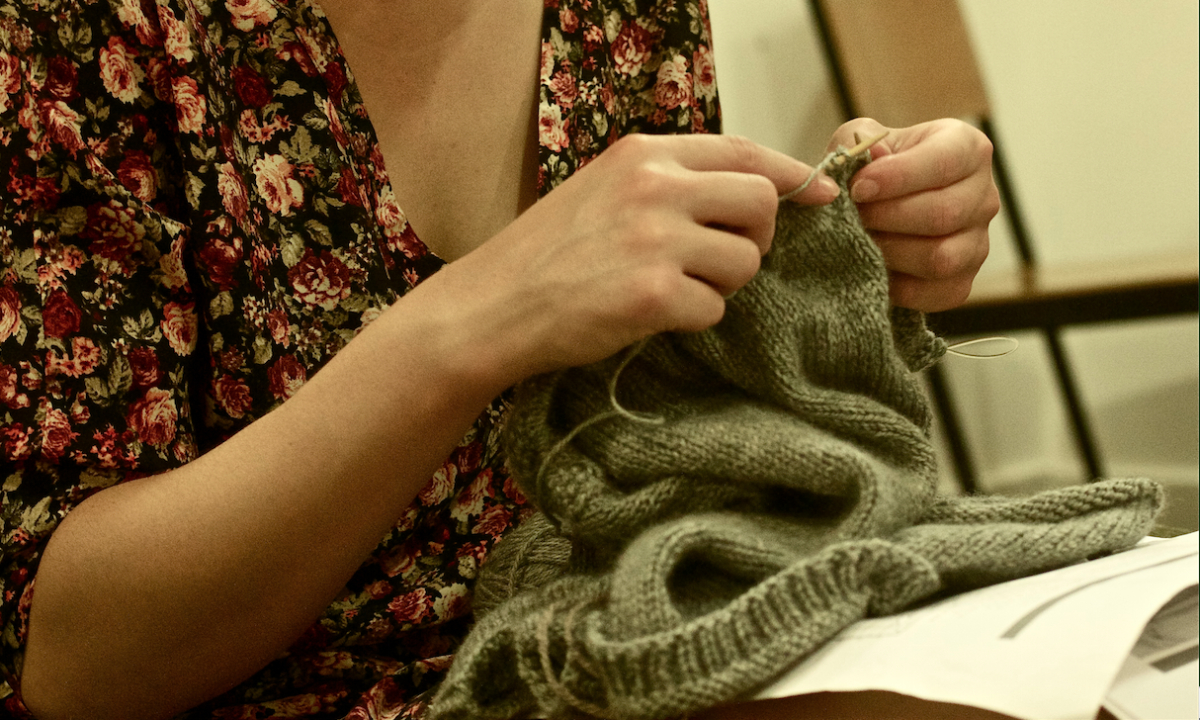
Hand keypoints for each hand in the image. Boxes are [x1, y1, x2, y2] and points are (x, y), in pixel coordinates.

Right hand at [422, 133, 838, 384]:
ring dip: (723, 285)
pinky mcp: (653, 294)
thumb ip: (668, 183)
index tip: (821, 194)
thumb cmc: (546, 254)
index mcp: (643, 154)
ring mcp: (655, 239)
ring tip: (673, 290)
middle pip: (761, 203)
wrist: (493, 306)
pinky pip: (715, 309)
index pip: (744, 152)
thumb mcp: (603, 190)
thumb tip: (747, 196)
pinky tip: (652, 315)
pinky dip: (694, 319)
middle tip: (720, 260)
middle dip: (756, 237)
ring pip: (746, 261)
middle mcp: (655, 187)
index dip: (791, 174)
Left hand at [827, 118, 998, 311]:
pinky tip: (873, 267)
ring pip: (941, 257)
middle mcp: (983, 196)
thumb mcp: (861, 142)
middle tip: (853, 217)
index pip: (944, 162)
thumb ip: (859, 143)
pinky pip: (936, 293)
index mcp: (967, 149)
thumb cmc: (875, 168)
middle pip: (943, 214)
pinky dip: (898, 287)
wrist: (876, 209)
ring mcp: (978, 243)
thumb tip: (866, 160)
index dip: (898, 177)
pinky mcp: (962, 282)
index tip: (858, 188)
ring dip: (891, 252)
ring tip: (860, 240)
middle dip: (888, 218)